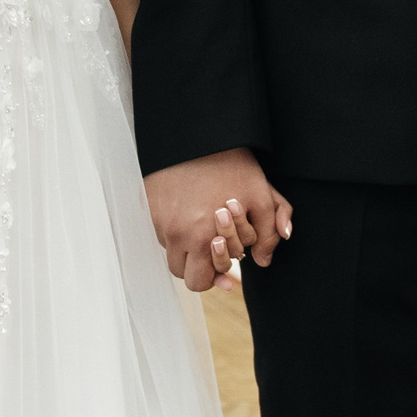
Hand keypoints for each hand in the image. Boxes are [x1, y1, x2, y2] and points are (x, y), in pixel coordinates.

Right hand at [145, 150, 292, 291]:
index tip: (225, 265)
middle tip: (213, 251)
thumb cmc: (233, 166)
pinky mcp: (147, 206)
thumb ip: (268, 233)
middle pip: (181, 274)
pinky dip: (174, 229)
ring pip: (169, 252)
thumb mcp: (261, 197)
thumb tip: (263, 261)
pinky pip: (159, 230)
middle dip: (199, 268)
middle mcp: (175, 234)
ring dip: (186, 249)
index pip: (200, 281)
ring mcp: (158, 220)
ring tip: (202, 229)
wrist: (201, 135)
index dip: (214, 276)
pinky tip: (189, 210)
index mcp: (202, 238)